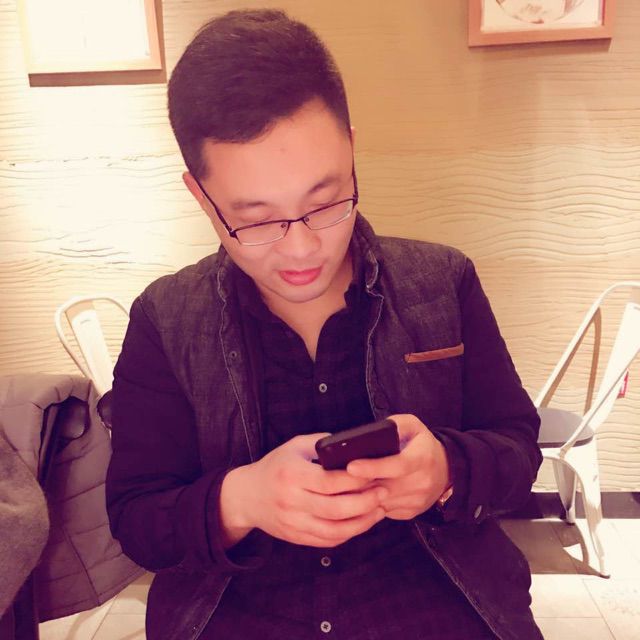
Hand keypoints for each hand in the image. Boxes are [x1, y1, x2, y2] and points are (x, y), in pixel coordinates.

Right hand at [220, 433, 386, 547]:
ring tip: (379, 510)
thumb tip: (354, 444)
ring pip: (335, 530)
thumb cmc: (276, 465)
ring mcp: (293, 523)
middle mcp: (291, 501)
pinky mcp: (296, 537)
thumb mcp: (294, 446)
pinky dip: (348, 534)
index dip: (356, 480)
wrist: (247, 495)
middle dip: (365, 502)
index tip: (375, 474)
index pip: (330, 481)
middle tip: (383, 492)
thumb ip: (322, 444)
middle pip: (336, 509)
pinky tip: (361, 522)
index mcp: (292, 475)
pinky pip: (327, 541)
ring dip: (362, 522)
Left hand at [346, 414, 450, 519]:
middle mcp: (421, 482)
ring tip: (344, 485)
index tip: (351, 466)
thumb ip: (395, 424)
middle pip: (385, 487)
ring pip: (381, 502)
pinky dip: (370, 503)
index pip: (396, 465)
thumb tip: (372, 432)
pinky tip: (360, 493)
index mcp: (422, 458)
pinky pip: (384, 511)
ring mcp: (417, 500)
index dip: (373, 467)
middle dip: (359, 483)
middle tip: (336, 476)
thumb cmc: (423, 445)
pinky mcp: (411, 512)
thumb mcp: (413, 426)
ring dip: (361, 495)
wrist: (447, 470)